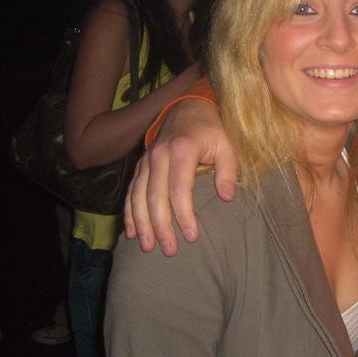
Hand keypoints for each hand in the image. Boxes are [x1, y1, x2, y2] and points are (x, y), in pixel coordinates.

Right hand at [124, 98, 237, 255]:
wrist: (188, 106)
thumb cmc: (212, 129)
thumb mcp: (227, 144)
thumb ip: (228, 170)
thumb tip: (227, 197)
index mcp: (182, 150)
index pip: (180, 189)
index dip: (184, 215)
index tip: (191, 237)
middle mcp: (159, 155)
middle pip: (155, 196)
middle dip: (160, 226)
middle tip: (169, 250)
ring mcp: (147, 160)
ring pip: (138, 196)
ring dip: (142, 224)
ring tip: (148, 247)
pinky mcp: (141, 165)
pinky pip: (131, 191)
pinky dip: (129, 212)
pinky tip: (131, 232)